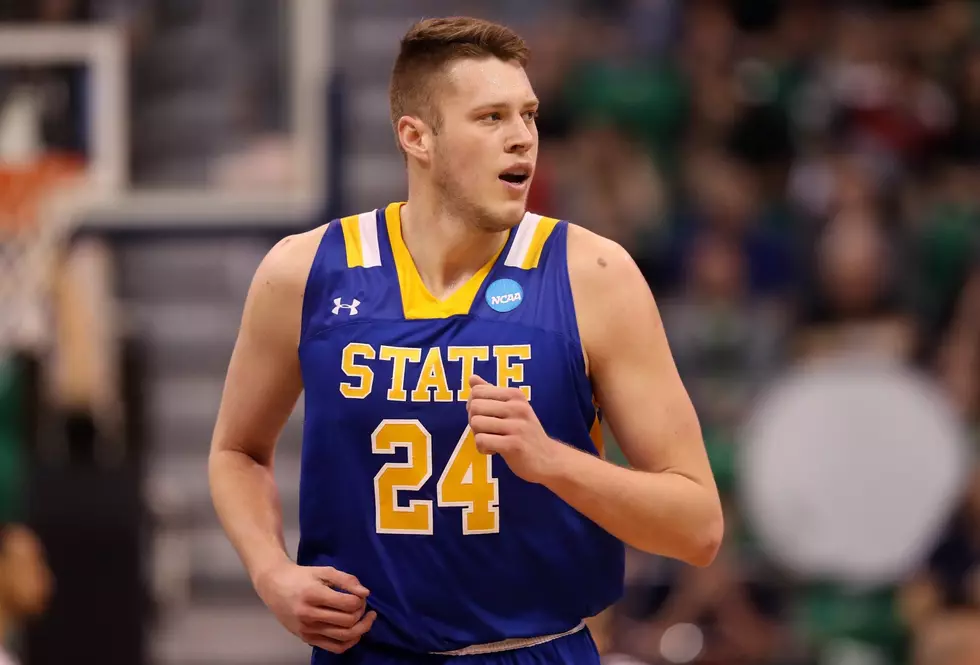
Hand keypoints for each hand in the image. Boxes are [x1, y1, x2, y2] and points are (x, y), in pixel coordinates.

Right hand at [253, 560, 376, 653]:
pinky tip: (355, 632)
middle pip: (348, 621)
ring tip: (365, 618)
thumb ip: (347, 580)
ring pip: (344, 636)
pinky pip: (334, 648)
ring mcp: (307, 629)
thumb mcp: (324, 571)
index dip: (361, 599)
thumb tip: (365, 593)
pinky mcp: (306, 639)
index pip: (348, 604)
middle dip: (361, 612)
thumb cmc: (301, 576)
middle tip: (361, 604)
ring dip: (361, 628)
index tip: (360, 594)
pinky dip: (349, 642)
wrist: (274, 586)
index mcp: (314, 594)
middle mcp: (309, 615)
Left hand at [466, 374, 557, 483]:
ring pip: (476, 423)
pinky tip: (494, 450)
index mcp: (515, 395)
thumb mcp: (512, 408)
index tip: (486, 417)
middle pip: (475, 407)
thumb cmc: (525, 432)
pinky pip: (481, 441)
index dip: (474, 405)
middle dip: (473, 421)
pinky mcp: (513, 445)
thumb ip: (491, 393)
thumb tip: (472, 378)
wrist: (548, 459)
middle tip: (487, 431)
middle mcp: (517, 407)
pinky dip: (482, 448)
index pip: (477, 391)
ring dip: (478, 435)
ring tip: (492, 440)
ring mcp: (517, 426)